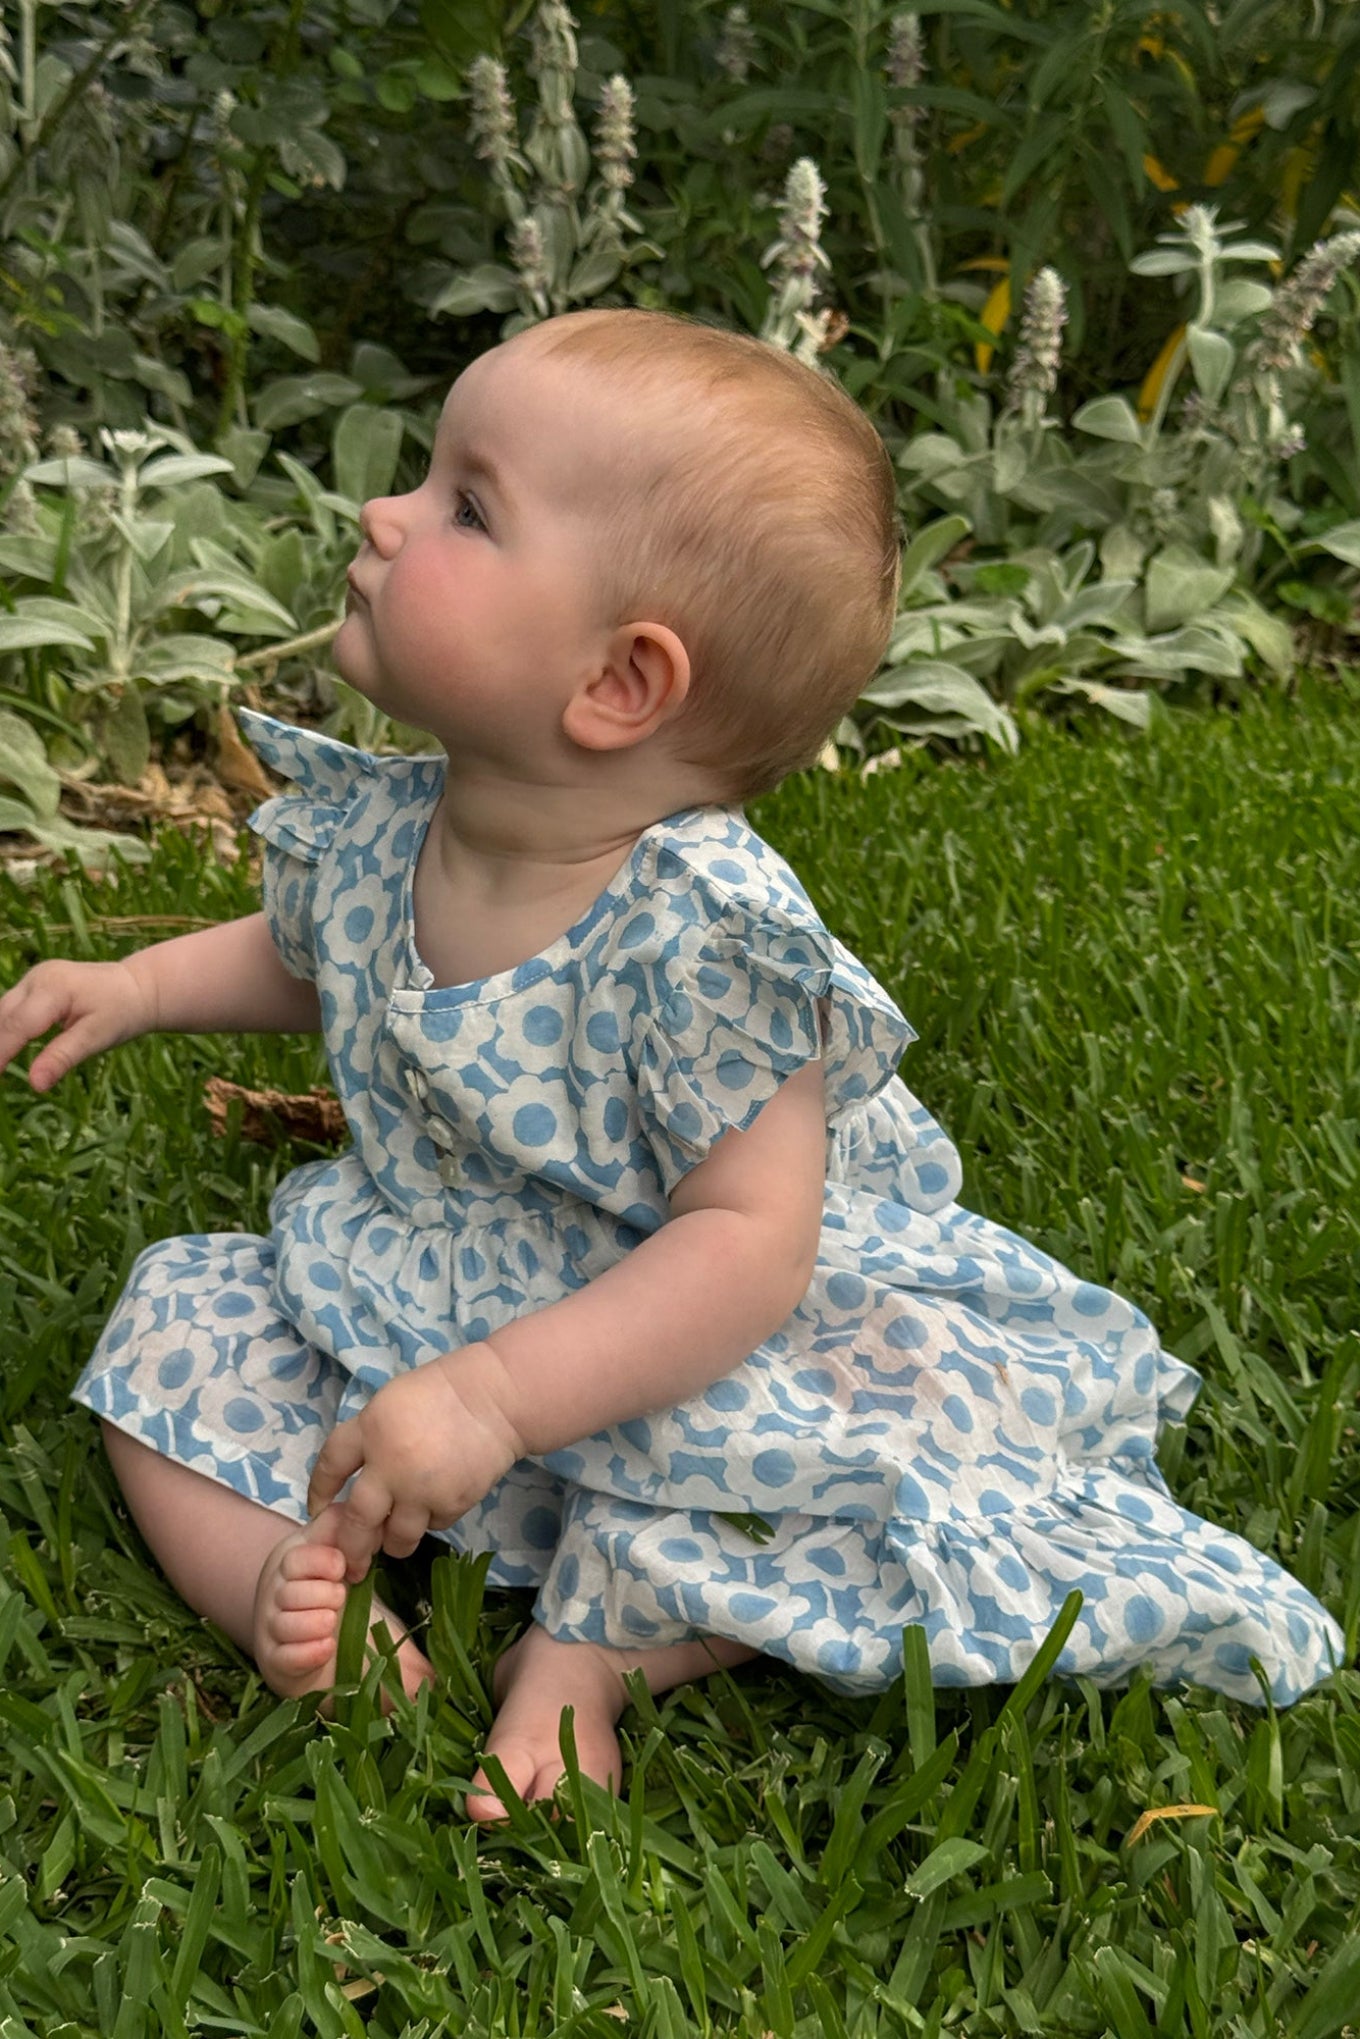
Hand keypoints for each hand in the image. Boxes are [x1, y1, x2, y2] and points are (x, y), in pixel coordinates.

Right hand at [0, 956, 157, 1090]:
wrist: (135, 988)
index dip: (0, 1053)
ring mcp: (33, 979)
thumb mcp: (97, 1038)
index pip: (17, 1026)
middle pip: (3, 1017)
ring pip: (2, 1012)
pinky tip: (3, 1052)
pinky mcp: (32, 986)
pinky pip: (10, 1010)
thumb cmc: (121, 1013)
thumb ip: (63, 1058)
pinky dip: (5, 1030)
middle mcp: (37, 978)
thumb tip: (35, 1085)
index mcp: (54, 988)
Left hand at [305, 1344, 526, 1579]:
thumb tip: (359, 1481)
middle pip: (357, 1522)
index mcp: (370, 1430)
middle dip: (351, 1547)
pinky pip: (432, 1525)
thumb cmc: (441, 1392)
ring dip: (392, 1543)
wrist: (496, 1400)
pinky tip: (437, 1502)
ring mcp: (421, 1490)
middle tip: (351, 1562)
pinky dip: (430, 1521)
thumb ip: (370, 1439)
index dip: (319, 1492)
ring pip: (396, 1537)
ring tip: (394, 1544)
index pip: (329, 1467)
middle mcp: (389, 1466)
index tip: (318, 1510)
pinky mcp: (451, 1505)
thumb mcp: (391, 1403)